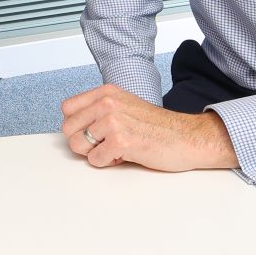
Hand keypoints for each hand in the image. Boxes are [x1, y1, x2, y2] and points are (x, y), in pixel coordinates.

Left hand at [61, 84, 237, 172]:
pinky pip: (95, 160)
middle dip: (85, 142)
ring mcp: (113, 121)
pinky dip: (108, 163)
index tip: (95, 131)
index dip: (78, 125)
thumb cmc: (158, 127)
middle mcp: (107, 102)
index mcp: (107, 92)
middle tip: (107, 143)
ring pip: (78, 145)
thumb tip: (73, 128)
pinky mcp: (120, 141)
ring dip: (95, 153)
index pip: (67, 109)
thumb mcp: (125, 106)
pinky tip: (126, 155)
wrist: (187, 137)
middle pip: (69, 129)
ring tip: (117, 148)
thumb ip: (99, 111)